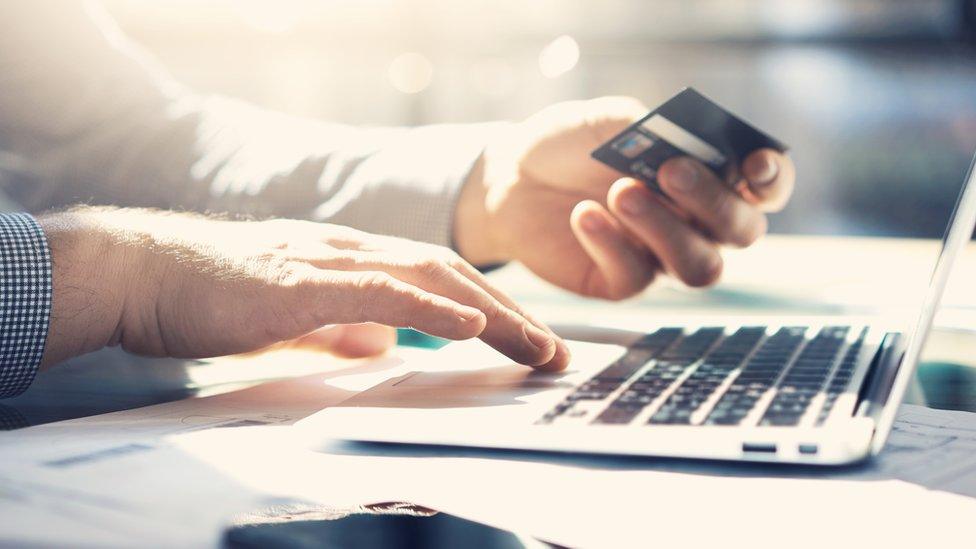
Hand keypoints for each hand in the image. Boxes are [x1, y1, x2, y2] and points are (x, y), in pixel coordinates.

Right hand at [38, 208, 568, 370]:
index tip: (528, 342)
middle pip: (449, 276)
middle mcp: (351, 252)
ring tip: (534, 344)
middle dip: (510, 314)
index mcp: (351, 262)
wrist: (146, 274)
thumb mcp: (295, 319)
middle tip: (554, 351)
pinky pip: (378, 290)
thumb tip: (384, 346)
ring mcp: (328, 261)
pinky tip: (467, 325)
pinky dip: (429, 307)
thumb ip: (341, 329)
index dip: (490, 309)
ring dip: (489, 312)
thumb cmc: (213, 296)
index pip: (438, 280)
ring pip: (428, 278)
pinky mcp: (301, 282)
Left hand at [454, 97, 794, 298]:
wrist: (512, 176)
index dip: (772, 179)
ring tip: (621, 192)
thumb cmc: (571, 143)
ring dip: (667, 229)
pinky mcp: (621, 282)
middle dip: (713, 201)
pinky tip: (583, 214)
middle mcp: (698, 222)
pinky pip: (636, 276)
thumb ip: (652, 130)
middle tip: (670, 171)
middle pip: (742, 231)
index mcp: (710, 176)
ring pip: (699, 266)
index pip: (766, 187)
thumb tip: (686, 145)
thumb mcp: (609, 121)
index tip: (754, 164)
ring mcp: (662, 256)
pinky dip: (612, 243)